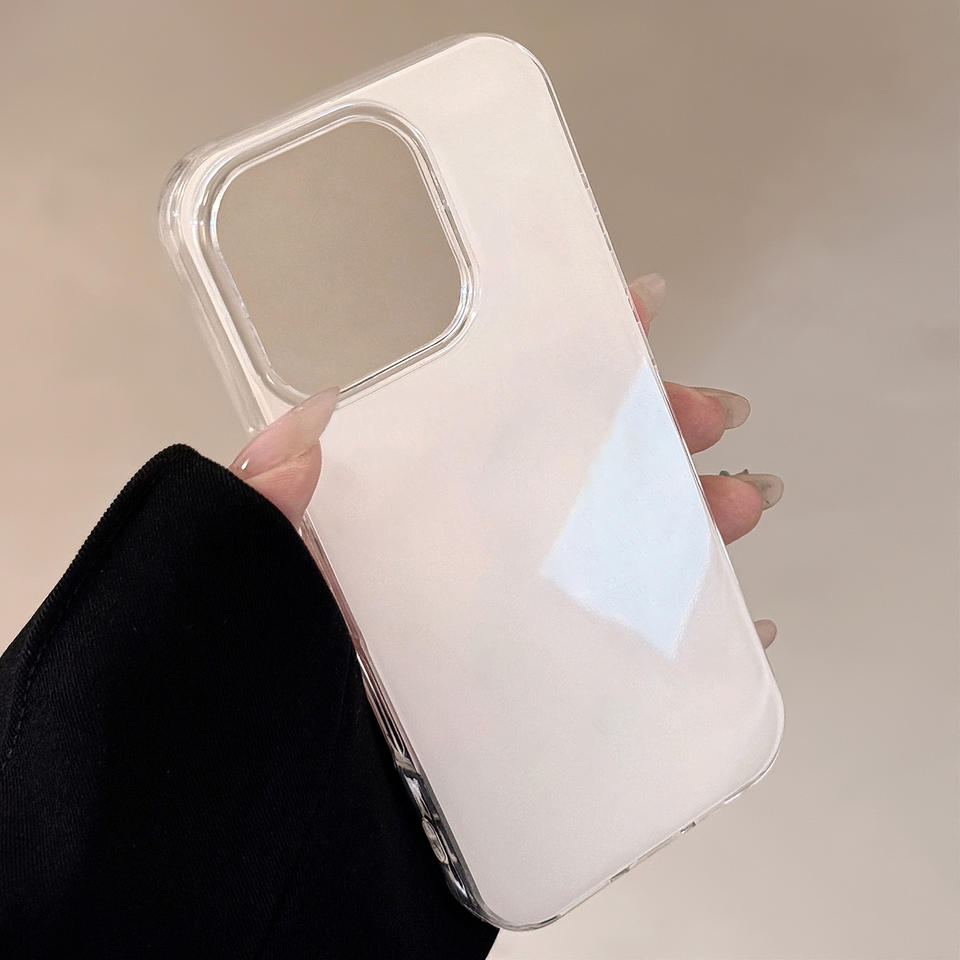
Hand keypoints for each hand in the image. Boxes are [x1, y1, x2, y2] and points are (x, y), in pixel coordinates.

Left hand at [229, 275, 781, 646]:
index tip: (638, 309)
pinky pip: (623, 654)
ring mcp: (505, 619)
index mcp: (411, 503)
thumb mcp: (250, 560)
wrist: (266, 775)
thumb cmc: (254, 658)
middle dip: (653, 434)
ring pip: (617, 555)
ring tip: (743, 505)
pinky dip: (690, 636)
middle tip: (709, 418)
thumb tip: (311, 430)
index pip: (495, 409)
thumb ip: (264, 495)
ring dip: (691, 522)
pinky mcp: (532, 689)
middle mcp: (466, 548)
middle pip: (577, 474)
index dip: (566, 356)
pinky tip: (740, 628)